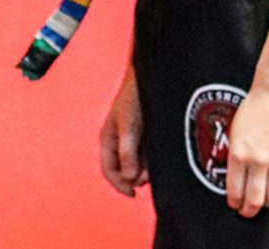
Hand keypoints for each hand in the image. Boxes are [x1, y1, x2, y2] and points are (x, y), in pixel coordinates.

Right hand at [100, 69, 148, 195]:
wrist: (150, 75)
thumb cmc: (134, 97)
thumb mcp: (129, 126)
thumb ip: (127, 151)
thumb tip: (129, 178)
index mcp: (108, 139)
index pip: (109, 170)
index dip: (119, 185)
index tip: (133, 194)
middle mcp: (119, 141)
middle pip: (125, 170)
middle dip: (136, 177)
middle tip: (149, 176)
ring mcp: (132, 139)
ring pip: (138, 164)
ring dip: (146, 169)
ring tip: (156, 165)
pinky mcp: (145, 136)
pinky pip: (147, 155)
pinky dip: (152, 160)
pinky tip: (160, 156)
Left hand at [225, 87, 268, 217]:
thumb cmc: (253, 109)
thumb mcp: (235, 132)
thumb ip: (236, 156)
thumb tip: (236, 178)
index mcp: (239, 153)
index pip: (236, 190)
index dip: (235, 202)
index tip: (235, 204)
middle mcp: (259, 159)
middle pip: (255, 199)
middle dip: (249, 210)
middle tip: (247, 211)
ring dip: (268, 202)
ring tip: (264, 201)